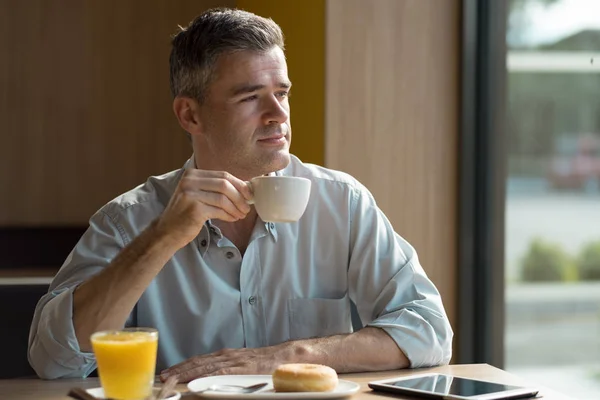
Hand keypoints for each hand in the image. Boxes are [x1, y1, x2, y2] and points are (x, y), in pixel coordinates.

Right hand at [155, 169, 252, 248]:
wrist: (167, 231)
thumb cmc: (186, 213)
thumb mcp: (197, 194)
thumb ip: (214, 188)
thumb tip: (243, 188)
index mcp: (193, 174)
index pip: (223, 175)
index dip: (239, 184)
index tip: (249, 194)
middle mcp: (190, 181)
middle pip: (225, 185)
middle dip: (240, 197)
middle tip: (246, 207)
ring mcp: (191, 194)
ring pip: (223, 198)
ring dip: (236, 208)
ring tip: (240, 215)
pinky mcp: (194, 209)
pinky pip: (219, 210)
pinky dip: (229, 215)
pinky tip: (232, 219)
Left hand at [160, 344, 292, 382]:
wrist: (284, 355)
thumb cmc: (265, 361)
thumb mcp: (242, 363)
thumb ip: (228, 368)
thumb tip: (212, 376)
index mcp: (226, 355)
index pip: (199, 359)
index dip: (183, 365)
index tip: (169, 371)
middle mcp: (227, 355)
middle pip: (198, 362)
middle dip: (180, 369)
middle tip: (164, 375)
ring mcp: (234, 361)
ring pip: (206, 366)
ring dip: (188, 372)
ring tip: (173, 377)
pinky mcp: (242, 368)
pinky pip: (222, 372)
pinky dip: (208, 375)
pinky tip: (198, 379)